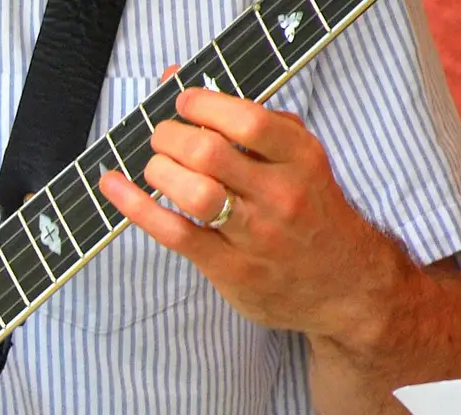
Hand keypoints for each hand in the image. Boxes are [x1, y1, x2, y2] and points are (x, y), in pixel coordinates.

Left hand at [98, 86, 411, 347]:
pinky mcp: (230, 268)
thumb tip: (179, 83)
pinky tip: (114, 186)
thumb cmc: (311, 210)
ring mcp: (255, 235)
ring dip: (159, 170)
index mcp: (301, 158)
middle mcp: (281, 195)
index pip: (247, 120)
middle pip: (210, 153)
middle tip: (162, 137)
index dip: (203, 105)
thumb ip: (249, 120)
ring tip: (156, 166)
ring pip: (193, 193)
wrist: (346, 285)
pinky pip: (174, 232)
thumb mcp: (298, 158)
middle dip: (171, 137)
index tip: (182, 102)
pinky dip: (136, 206)